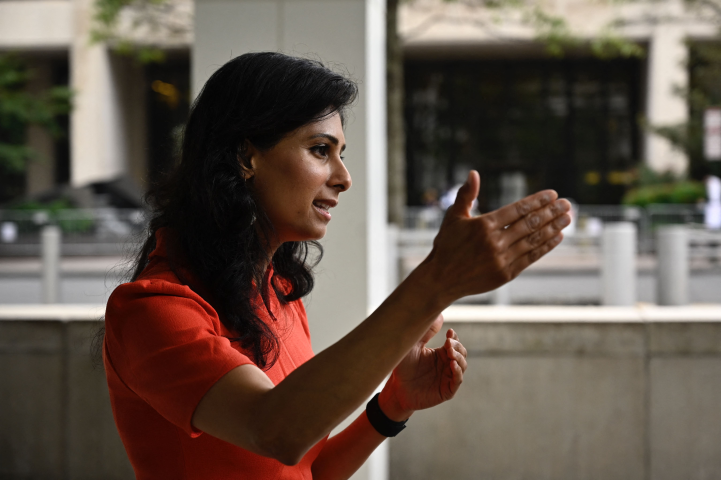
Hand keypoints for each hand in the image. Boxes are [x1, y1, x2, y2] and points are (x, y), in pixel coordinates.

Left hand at [378, 314, 467, 420]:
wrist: (395, 389)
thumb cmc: (403, 367)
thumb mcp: (413, 347)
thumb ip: (425, 333)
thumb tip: (439, 315)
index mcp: (441, 353)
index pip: (454, 343)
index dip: (454, 337)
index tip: (449, 332)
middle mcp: (446, 364)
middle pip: (462, 352)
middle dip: (457, 346)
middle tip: (448, 342)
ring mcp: (448, 378)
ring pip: (462, 365)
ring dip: (459, 357)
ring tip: (450, 352)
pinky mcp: (446, 390)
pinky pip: (457, 381)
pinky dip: (457, 372)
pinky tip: (452, 365)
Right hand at [421, 170, 570, 302]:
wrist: (441, 279)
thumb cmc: (446, 245)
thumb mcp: (453, 217)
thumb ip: (466, 195)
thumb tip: (474, 173)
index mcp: (483, 225)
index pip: (517, 209)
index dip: (537, 201)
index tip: (552, 194)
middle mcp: (494, 242)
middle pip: (529, 223)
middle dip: (551, 212)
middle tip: (567, 204)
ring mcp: (501, 259)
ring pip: (533, 240)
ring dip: (553, 228)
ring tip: (567, 218)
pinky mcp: (505, 274)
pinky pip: (530, 257)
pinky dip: (545, 247)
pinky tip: (556, 237)